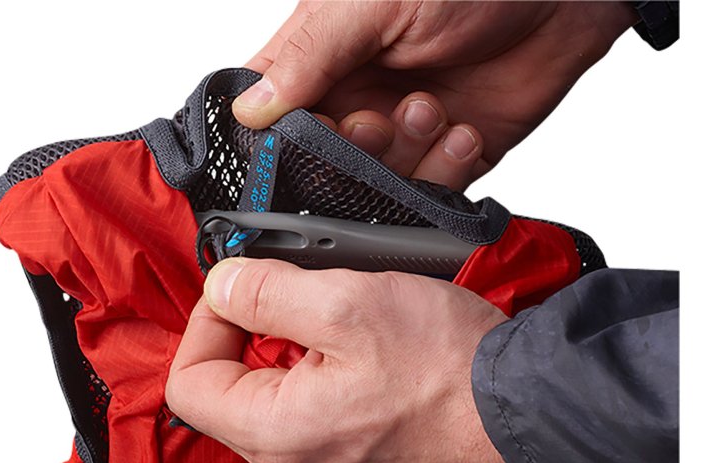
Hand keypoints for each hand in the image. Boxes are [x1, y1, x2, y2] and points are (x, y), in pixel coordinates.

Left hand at [166, 258, 518, 462]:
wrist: (527, 412)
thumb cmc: (451, 367)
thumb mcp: (346, 300)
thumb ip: (266, 291)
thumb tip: (222, 284)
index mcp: (277, 437)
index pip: (189, 384)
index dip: (205, 324)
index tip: (239, 290)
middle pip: (231, 395)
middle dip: (253, 337)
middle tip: (299, 299)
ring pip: (275, 406)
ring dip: (293, 356)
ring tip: (343, 327)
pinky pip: (316, 423)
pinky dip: (325, 382)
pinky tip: (368, 359)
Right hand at [234, 0, 635, 181]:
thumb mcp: (375, 2)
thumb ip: (313, 55)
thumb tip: (251, 108)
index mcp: (322, 53)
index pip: (269, 111)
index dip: (275, 141)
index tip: (297, 148)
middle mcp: (357, 94)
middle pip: (318, 162)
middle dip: (348, 156)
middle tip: (377, 123)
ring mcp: (402, 129)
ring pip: (372, 185)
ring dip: (402, 157)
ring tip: (432, 110)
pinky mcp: (447, 156)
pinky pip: (426, 192)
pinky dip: (442, 172)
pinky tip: (462, 131)